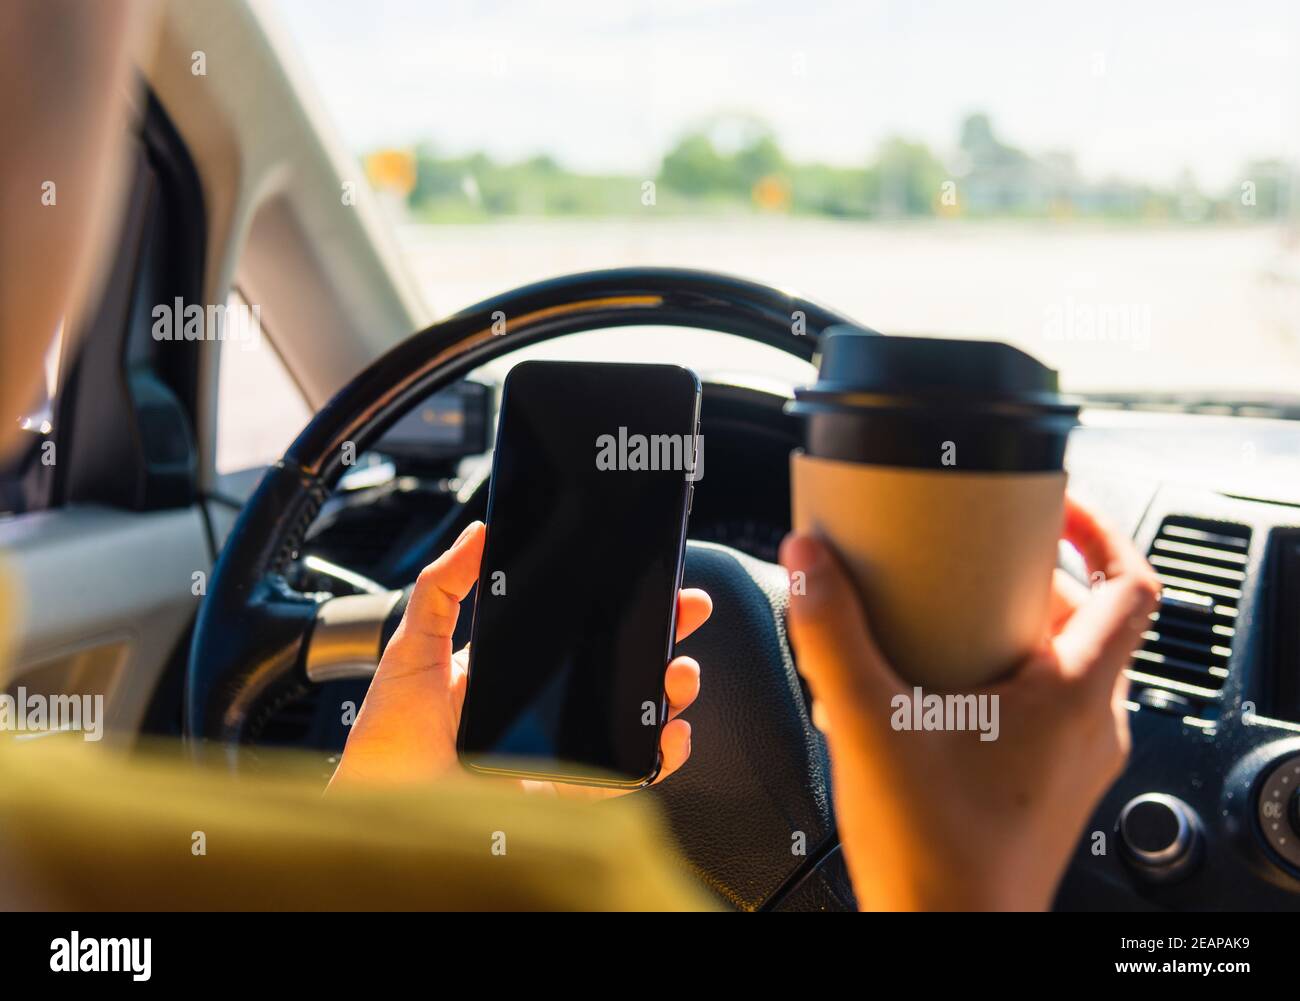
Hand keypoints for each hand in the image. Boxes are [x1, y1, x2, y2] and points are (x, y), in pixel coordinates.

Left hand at [328, 521, 711, 797]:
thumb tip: (478, 533)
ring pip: (632, 715)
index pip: (579, 629)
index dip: (618, 606)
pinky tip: (671, 733)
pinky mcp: (569, 790)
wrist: (383, 810)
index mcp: (514, 669)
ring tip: (679, 670)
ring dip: (669, 690)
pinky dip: (659, 756)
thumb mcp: (413, 647)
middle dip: (661, 636)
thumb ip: (443, 588)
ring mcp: (562, 748)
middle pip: (618, 666)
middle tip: (685, 611)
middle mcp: (544, 707)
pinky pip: (625, 773)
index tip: (648, 579)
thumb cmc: (388, 740)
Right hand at [779, 496, 1159, 910]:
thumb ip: (830, 635)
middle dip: (1029, 580)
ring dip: (1012, 630)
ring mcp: (1074, 761)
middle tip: (972, 559)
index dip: (1098, 529)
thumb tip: (807, 561)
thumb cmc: (936, 855)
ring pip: (1064, 665)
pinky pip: (1043, 707)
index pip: (1130, 585)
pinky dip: (1003, 677)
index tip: (1051, 506)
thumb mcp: (869, 723)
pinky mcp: (1047, 785)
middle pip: (1087, 619)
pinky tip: (934, 690)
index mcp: (1074, 697)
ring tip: (946, 618)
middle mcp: (1091, 727)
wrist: (945, 937)